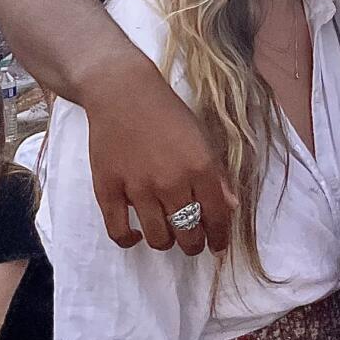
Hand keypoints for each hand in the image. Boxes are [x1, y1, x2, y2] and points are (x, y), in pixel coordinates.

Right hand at [85, 57, 236, 253]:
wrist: (123, 92)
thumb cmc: (168, 113)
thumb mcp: (203, 139)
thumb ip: (217, 176)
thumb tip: (231, 207)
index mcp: (201, 168)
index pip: (216, 217)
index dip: (219, 237)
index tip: (218, 246)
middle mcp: (171, 183)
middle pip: (188, 234)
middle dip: (194, 245)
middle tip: (193, 242)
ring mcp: (138, 189)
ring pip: (158, 238)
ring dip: (166, 243)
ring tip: (168, 236)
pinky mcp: (108, 190)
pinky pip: (118, 231)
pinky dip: (128, 240)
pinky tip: (136, 235)